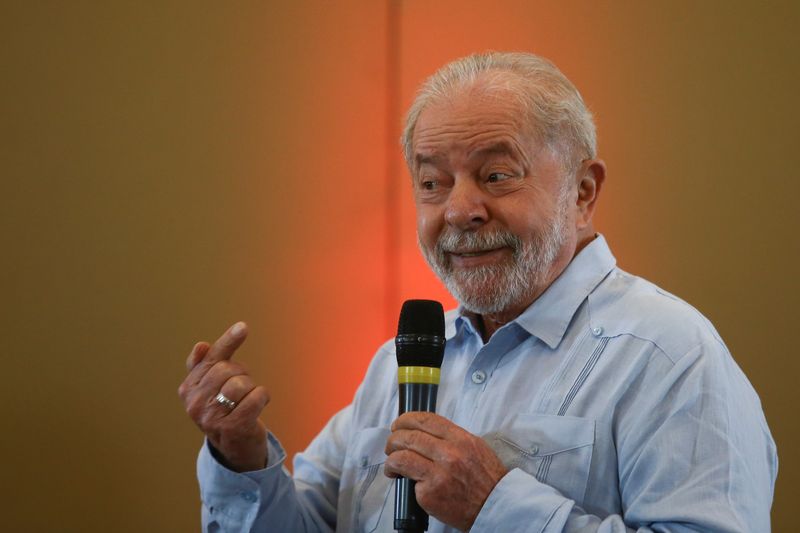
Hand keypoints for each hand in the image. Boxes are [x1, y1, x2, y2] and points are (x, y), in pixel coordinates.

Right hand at [178, 322, 270, 471]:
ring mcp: (211, 418)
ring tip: (247, 401)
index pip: (210, 359)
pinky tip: (259, 405)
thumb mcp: (211, 388)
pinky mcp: (232, 427)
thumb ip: (204, 365)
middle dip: (241, 374)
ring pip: (241, 383)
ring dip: (252, 388)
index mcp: (188, 390)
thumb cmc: (226, 410)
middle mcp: (195, 404)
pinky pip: (256, 397)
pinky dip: (262, 397)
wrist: (236, 448)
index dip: (228, 342)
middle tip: (242, 389)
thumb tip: (201, 346)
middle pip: (227, 369)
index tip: (243, 327)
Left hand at [384, 412, 507, 530]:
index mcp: (461, 439)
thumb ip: (451, 437)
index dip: (406, 419)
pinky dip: (399, 476)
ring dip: (391, 458)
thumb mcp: (475, 447)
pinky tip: (399, 478)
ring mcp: (438, 474)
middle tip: (391, 444)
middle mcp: (449, 454)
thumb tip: (424, 431)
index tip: (399, 424)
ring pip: (401, 457)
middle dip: (394, 438)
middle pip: (409, 436)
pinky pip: (408, 479)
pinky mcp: (429, 493)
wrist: (494, 507)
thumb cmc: (485, 479)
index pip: (425, 420)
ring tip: (392, 463)